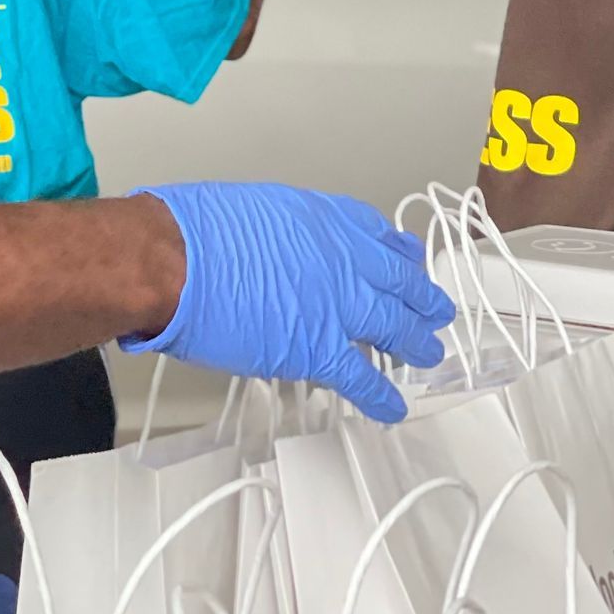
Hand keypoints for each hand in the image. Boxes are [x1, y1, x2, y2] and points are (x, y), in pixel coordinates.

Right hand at [121, 183, 453, 423]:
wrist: (176, 263)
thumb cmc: (198, 231)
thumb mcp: (254, 207)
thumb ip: (282, 230)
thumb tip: (276, 245)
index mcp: (325, 221)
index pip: (378, 237)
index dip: (398, 254)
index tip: (407, 259)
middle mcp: (343, 260)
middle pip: (399, 284)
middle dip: (421, 300)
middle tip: (436, 310)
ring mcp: (337, 307)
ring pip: (395, 328)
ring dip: (416, 344)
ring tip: (428, 353)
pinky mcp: (319, 350)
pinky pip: (361, 378)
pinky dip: (381, 396)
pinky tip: (393, 407)